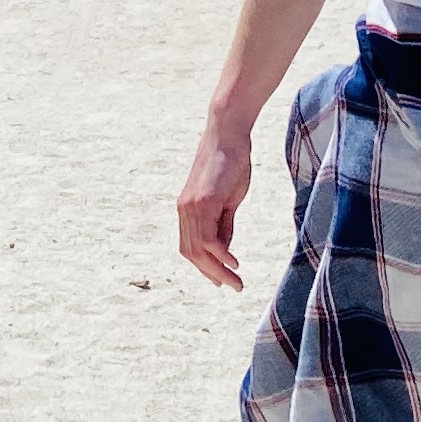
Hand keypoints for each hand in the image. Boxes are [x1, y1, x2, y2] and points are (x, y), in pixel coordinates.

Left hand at [176, 126, 256, 289]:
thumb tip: (225, 249)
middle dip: (212, 274)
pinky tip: (233, 263)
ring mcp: (191, 206)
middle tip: (231, 287)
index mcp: (188, 210)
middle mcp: (184, 210)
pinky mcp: (203, 201)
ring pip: (198, 250)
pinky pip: (208, 238)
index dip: (204, 266)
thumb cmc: (231, 163)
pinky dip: (220, 255)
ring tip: (236, 283)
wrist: (228, 134)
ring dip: (218, 270)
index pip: (190, 247)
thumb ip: (224, 223)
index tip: (221, 280)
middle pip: (191, 253)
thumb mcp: (228, 199)